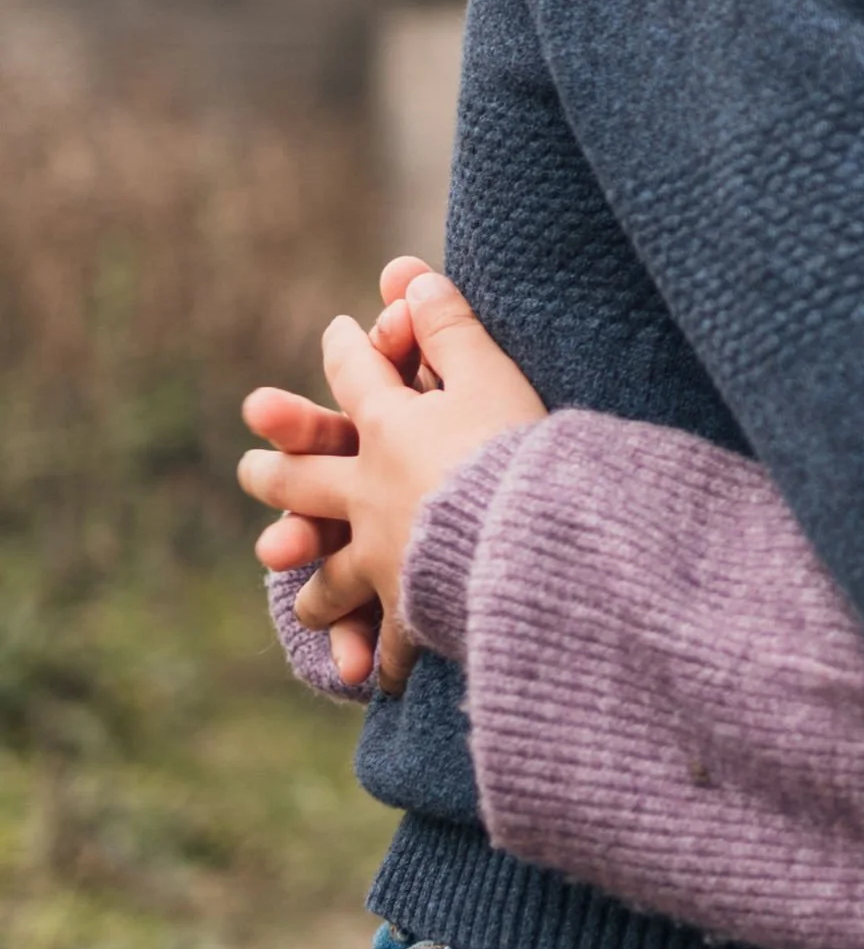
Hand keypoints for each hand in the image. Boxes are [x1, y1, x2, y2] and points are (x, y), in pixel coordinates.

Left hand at [241, 265, 546, 687]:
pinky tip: (373, 673)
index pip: (357, 376)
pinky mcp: (409, 607)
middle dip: (278, 470)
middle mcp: (368, 492)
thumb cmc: (514, 449)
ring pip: (327, 569)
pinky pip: (390, 635)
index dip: (347, 350)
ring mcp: (380, 554)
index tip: (337, 333)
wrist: (526, 540)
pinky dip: (381, 653)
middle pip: (307, 477)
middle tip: (252, 469)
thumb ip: (450, 327)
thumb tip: (412, 275)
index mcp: (389, 428)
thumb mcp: (488, 374)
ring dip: (308, 573)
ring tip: (294, 579)